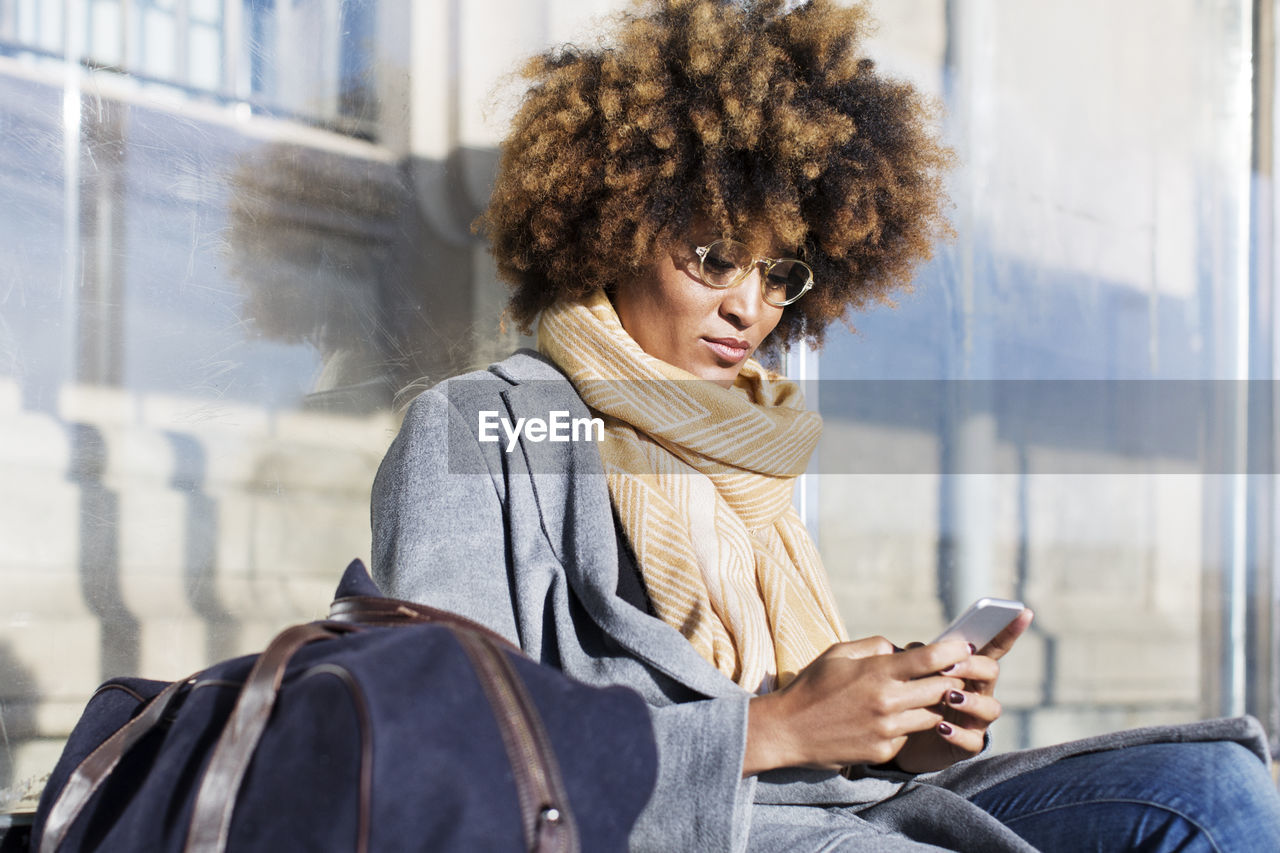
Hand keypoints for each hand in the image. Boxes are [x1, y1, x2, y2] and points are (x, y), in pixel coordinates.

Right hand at [742, 636, 972, 775]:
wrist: (787, 730)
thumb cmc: (811, 686)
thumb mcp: (838, 653)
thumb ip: (875, 646)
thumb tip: (904, 649)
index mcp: (877, 673)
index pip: (932, 659)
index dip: (955, 651)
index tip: (964, 647)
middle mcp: (888, 702)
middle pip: (944, 689)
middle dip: (952, 679)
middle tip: (951, 673)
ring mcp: (888, 730)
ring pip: (934, 715)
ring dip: (934, 704)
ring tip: (923, 695)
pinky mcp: (885, 751)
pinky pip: (911, 734)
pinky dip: (909, 724)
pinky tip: (892, 718)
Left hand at [893, 608, 1033, 773]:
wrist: (901, 735)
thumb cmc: (913, 696)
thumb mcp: (916, 672)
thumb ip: (921, 657)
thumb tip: (917, 648)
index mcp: (969, 669)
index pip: (992, 647)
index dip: (1008, 630)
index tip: (1022, 611)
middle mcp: (979, 692)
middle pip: (991, 672)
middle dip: (973, 666)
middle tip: (948, 667)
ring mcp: (976, 719)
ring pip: (990, 708)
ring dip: (971, 701)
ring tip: (949, 697)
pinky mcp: (967, 744)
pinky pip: (971, 741)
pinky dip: (957, 733)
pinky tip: (941, 727)